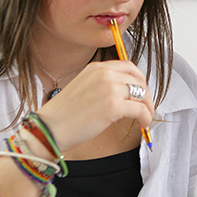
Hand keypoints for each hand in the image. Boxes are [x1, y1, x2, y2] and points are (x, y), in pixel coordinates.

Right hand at [35, 61, 154, 151]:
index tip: (141, 92)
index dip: (139, 80)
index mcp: (96, 68)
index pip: (129, 66)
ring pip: (142, 94)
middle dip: (146, 95)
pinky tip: (142, 124)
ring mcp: (109, 89)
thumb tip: (127, 92)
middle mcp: (104, 74)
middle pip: (138, 80)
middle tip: (146, 108)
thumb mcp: (84, 88)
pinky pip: (141, 109)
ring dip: (148, 107)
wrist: (49, 129)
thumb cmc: (64, 115)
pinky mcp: (113, 106)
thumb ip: (104, 84)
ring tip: (144, 118)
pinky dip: (146, 117)